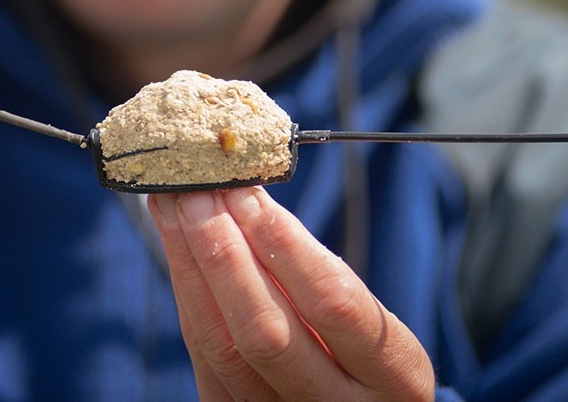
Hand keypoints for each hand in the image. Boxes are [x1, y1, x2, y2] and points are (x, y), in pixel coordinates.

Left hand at [149, 187, 434, 401]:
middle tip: (194, 189)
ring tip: (173, 204)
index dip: (283, 242)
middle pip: (265, 333)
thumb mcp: (370, 318)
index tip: (246, 190)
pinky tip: (178, 248)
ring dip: (191, 266)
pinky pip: (204, 359)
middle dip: (222, 252)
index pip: (334, 304)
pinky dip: (189, 295)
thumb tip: (246, 196)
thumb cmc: (363, 351)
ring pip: (223, 347)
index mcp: (395, 378)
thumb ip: (317, 273)